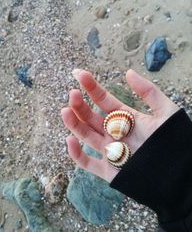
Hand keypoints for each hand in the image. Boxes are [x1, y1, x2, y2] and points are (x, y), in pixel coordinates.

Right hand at [61, 69, 178, 182]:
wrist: (180, 174)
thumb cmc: (174, 141)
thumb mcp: (165, 111)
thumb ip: (148, 92)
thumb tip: (128, 72)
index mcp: (125, 118)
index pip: (104, 100)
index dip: (92, 87)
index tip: (79, 74)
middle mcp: (114, 133)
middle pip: (92, 117)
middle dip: (80, 105)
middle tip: (73, 94)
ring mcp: (110, 151)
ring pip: (86, 136)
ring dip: (74, 124)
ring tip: (65, 110)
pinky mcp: (108, 171)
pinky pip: (87, 163)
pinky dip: (76, 154)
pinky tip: (70, 139)